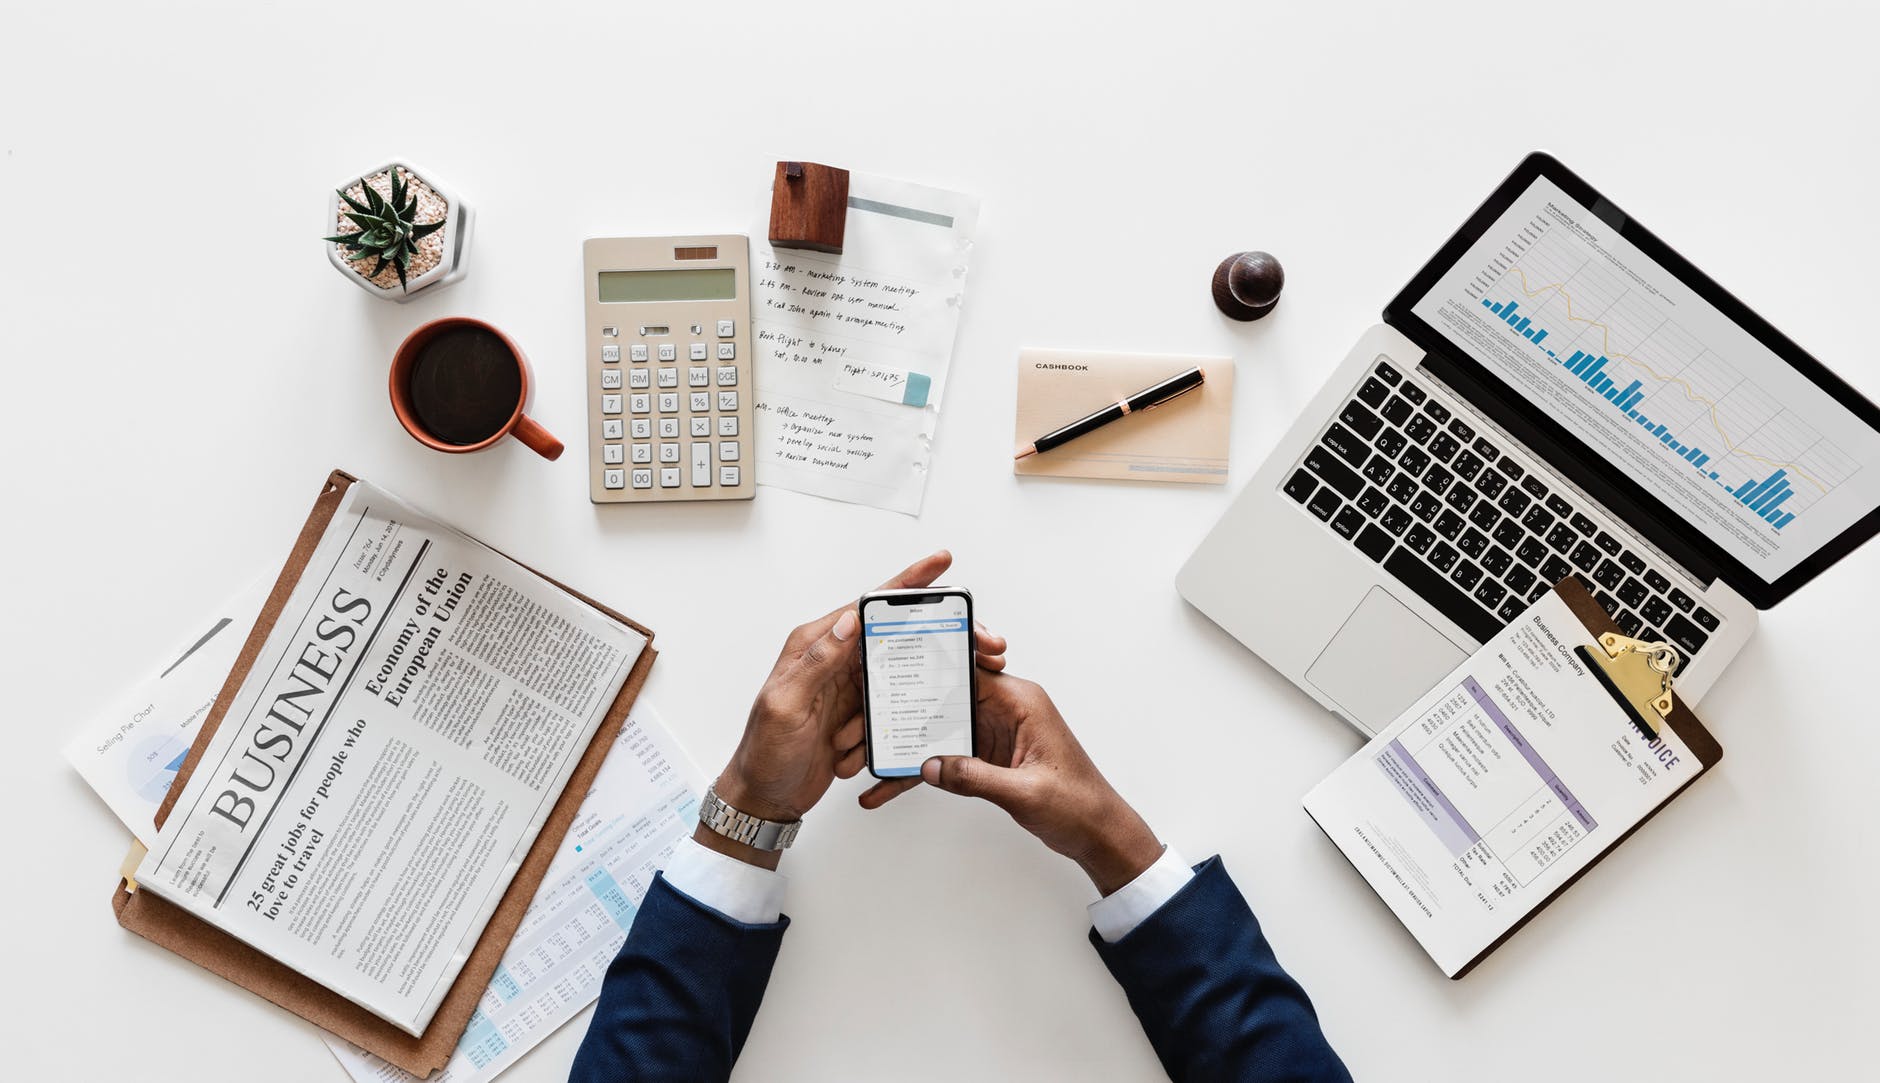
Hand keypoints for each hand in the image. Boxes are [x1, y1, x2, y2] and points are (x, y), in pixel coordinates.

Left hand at [701, 551, 1007, 867]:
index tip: (939, 563)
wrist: (765, 798)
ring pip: (896, 675)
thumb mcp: (785, 704)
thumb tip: (850, 620)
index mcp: (814, 645)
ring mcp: (847, 687)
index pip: (867, 606)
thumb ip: (817, 660)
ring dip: (905, 695)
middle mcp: (833, 659)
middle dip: (928, 637)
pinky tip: (880, 742)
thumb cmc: (764, 752)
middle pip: (892, 634)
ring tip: (895, 713)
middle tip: (973, 639)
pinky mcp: (857, 713)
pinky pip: (890, 709)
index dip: (906, 583)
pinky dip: (890, 725)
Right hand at [859, 671, 1162, 895]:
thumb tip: (931, 766)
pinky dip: (921, 771)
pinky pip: (945, 758)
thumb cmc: (1079, 804)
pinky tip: (888, 788)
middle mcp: (1004, 709)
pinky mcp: (986, 755)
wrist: (1098, 832)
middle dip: (901, 712)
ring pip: (936, 729)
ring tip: (861, 760)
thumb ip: (975, 777)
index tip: (890, 670)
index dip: (927, 669)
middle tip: (860, 724)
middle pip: (942, 699)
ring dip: (903, 746)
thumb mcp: (1025, 792)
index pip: (967, 671)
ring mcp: (993, 732)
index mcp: (1020, 701)